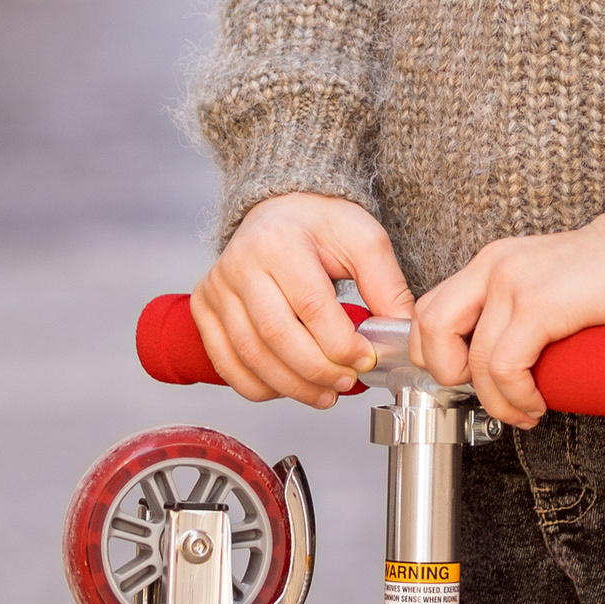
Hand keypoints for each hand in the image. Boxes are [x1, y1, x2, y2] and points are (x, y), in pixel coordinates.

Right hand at [193, 196, 415, 407]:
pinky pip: (226, 364)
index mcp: (279, 242)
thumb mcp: (364, 240)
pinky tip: (289, 387)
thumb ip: (387, 286)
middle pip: (277, 337)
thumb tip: (401, 334)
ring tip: (325, 393)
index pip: (311, 307)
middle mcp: (239, 264)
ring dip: (292, 387)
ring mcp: (216, 288)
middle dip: (318, 371)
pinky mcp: (203, 308)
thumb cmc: (321, 226)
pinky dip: (258, 387)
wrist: (279, 210)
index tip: (366, 359)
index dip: (341, 344)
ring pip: (251, 356)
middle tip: (347, 382)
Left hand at [412, 215, 604, 427]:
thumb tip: (494, 369)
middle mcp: (492, 268)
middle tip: (484, 396)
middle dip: (448, 377)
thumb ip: (511, 313)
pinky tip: (537, 403)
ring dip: (491, 400)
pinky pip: (507, 366)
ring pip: (471, 359)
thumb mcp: (541, 287)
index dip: (436, 356)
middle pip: (430, 331)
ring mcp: (512, 284)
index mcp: (489, 265)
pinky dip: (516, 396)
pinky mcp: (539, 304)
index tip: (466, 381)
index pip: (429, 311)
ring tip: (520, 409)